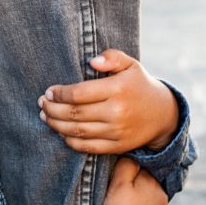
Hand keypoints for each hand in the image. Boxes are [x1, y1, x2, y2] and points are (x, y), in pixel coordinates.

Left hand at [39, 49, 178, 153]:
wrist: (163, 114)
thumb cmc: (140, 85)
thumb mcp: (131, 64)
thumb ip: (112, 57)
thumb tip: (91, 62)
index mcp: (118, 89)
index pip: (79, 93)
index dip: (59, 94)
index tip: (49, 91)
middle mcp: (117, 112)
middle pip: (74, 113)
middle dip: (52, 109)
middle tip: (42, 103)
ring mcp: (117, 131)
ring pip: (77, 131)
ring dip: (56, 125)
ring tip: (46, 116)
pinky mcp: (117, 146)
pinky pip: (88, 147)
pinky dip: (70, 141)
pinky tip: (61, 133)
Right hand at [101, 157, 169, 204]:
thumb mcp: (119, 182)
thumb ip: (128, 164)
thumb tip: (134, 155)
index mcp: (155, 184)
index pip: (142, 171)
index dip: (128, 176)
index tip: (117, 184)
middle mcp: (164, 200)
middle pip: (147, 188)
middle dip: (136, 190)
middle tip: (118, 199)